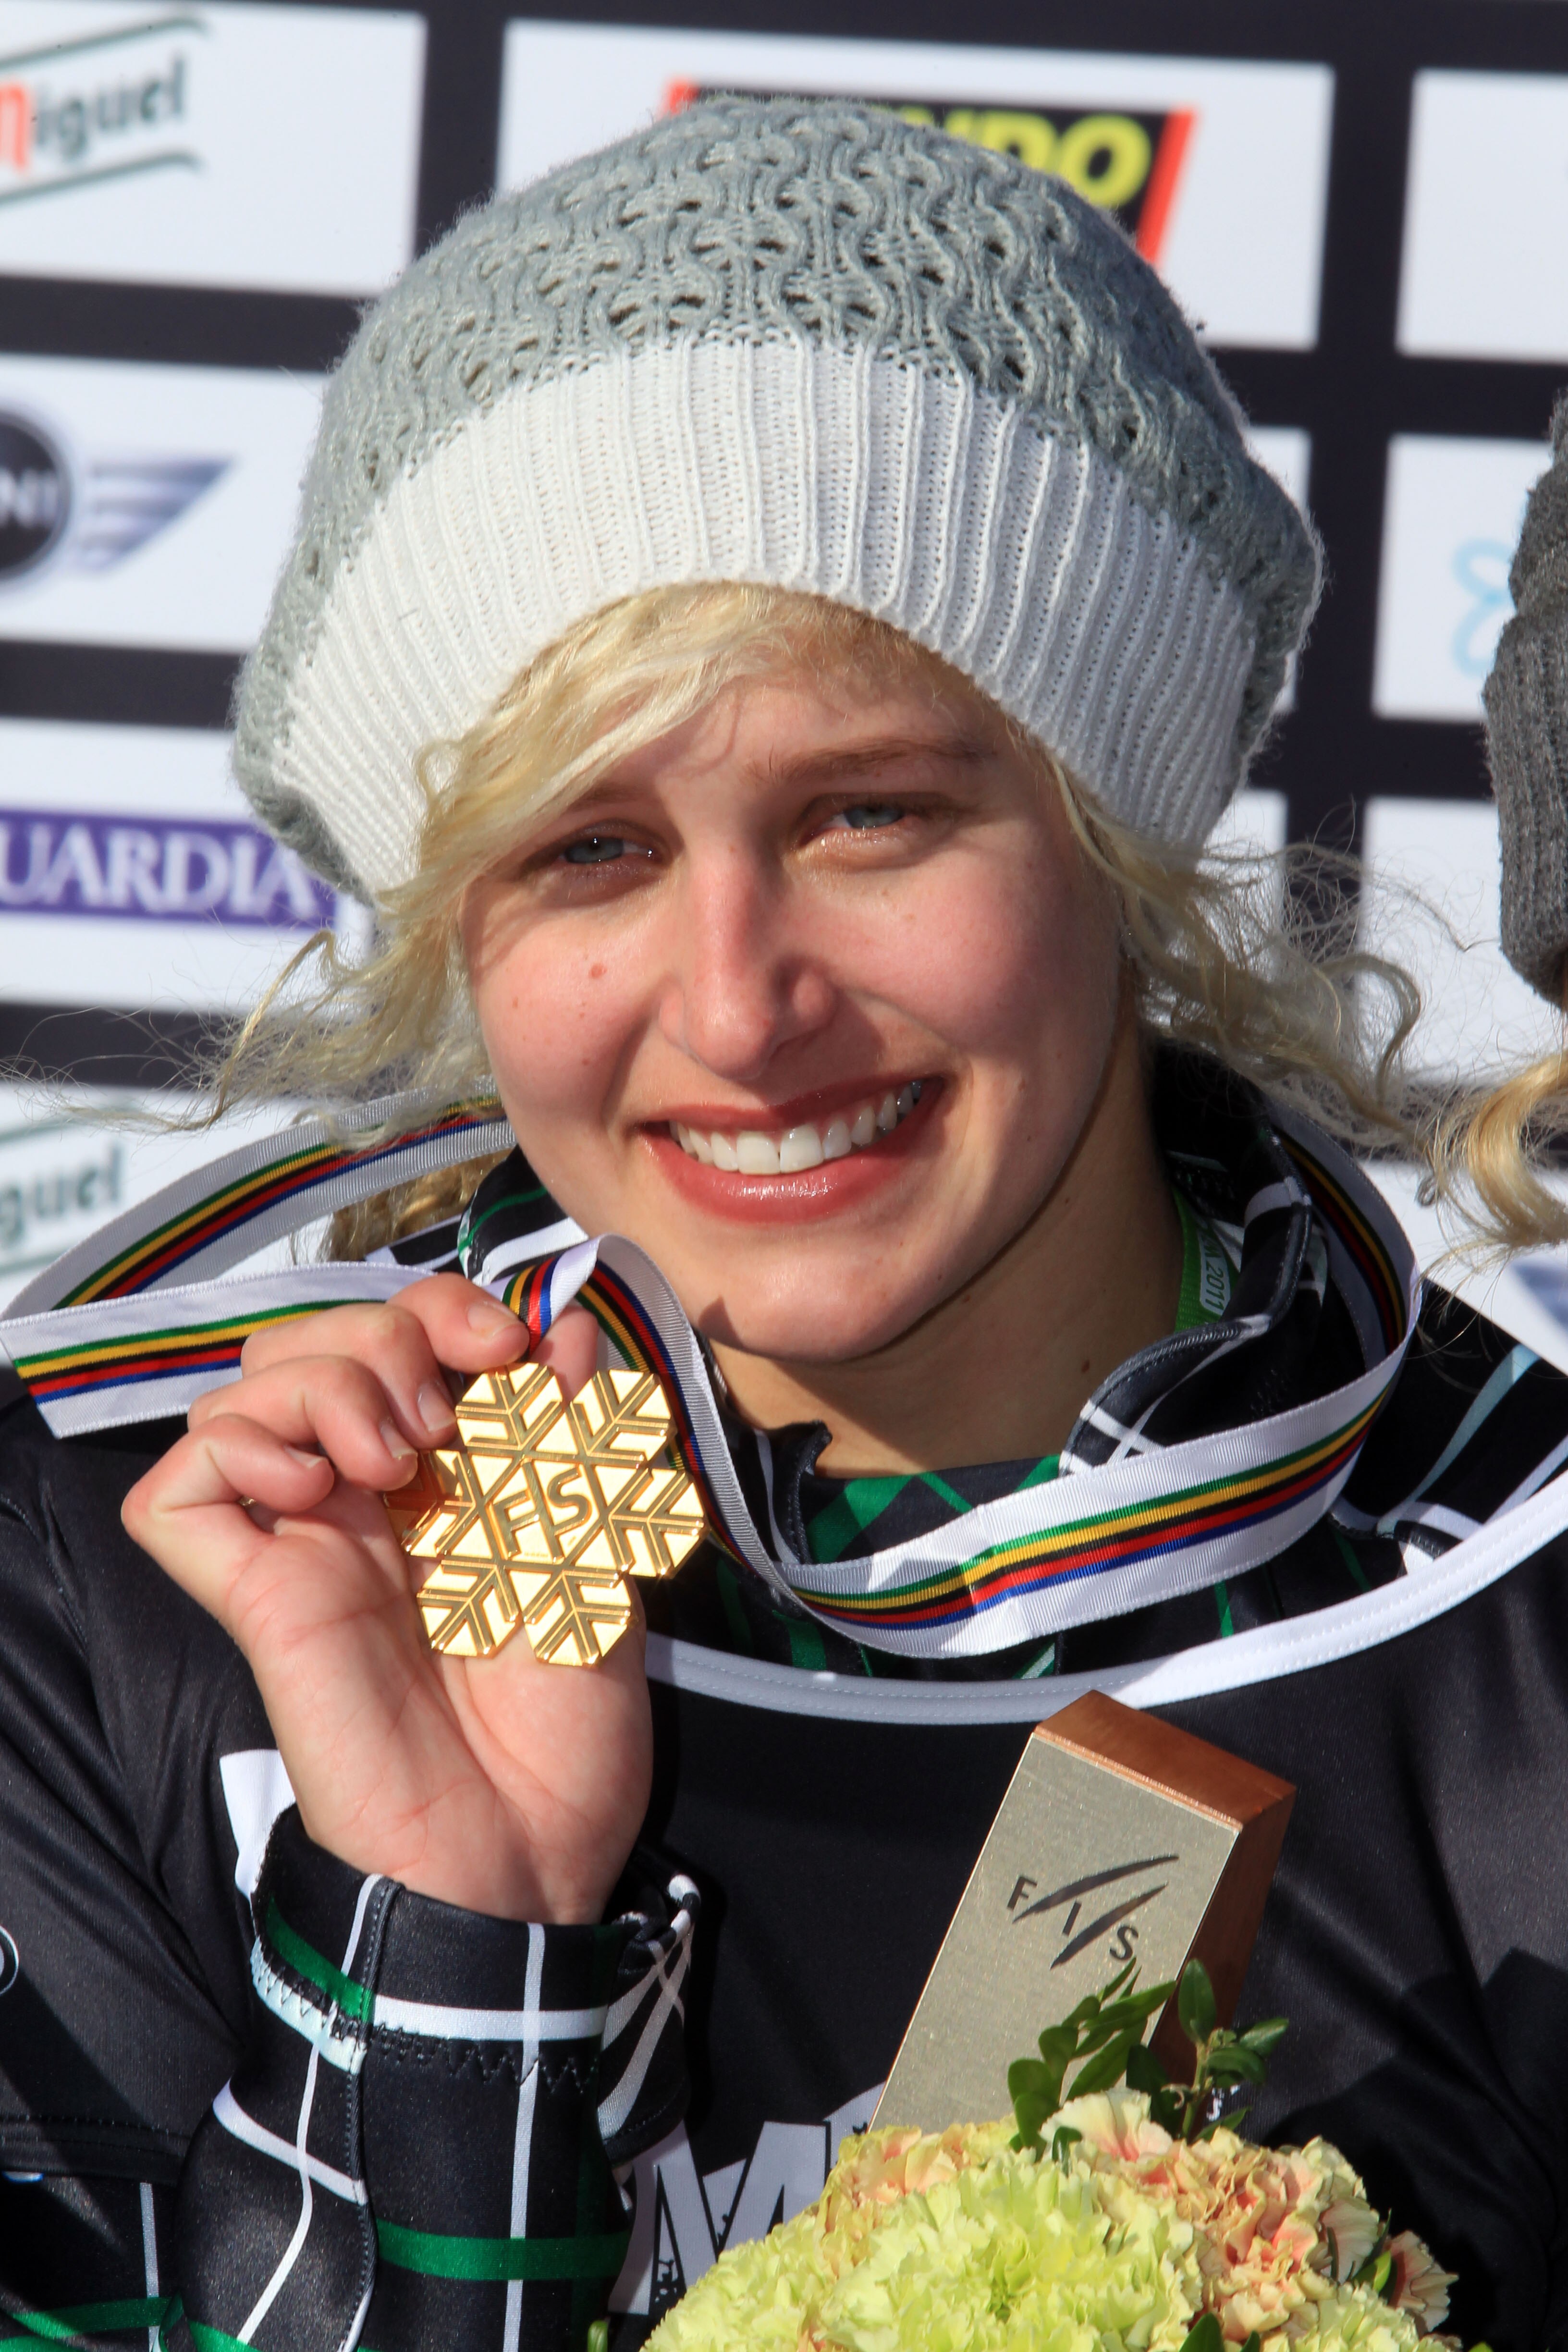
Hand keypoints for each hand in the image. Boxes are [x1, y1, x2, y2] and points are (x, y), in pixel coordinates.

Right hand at [121, 1277, 649, 1924]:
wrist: (528, 1860)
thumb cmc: (569, 1737)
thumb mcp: (603, 1566)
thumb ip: (583, 1446)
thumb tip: (569, 1330)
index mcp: (450, 1482)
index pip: (400, 1335)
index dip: (443, 1308)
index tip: (505, 1344)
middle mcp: (368, 1503)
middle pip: (308, 1341)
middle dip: (382, 1334)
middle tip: (446, 1417)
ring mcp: (304, 1545)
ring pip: (238, 1393)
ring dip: (320, 1384)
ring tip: (391, 1459)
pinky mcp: (257, 1598)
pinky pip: (176, 1492)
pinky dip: (232, 1450)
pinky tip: (312, 1484)